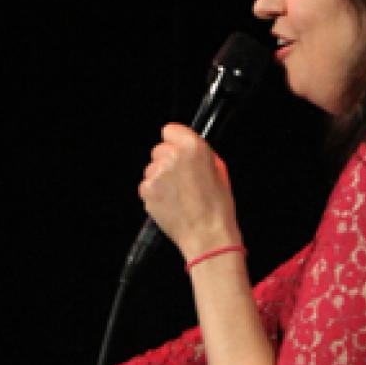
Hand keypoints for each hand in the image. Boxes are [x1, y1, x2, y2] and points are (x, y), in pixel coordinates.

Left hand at [138, 123, 240, 258]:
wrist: (207, 234)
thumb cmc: (217, 207)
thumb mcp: (219, 171)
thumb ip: (201, 154)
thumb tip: (189, 148)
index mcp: (193, 147)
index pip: (170, 130)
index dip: (174, 142)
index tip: (178, 150)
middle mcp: (172, 157)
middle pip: (158, 150)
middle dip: (167, 161)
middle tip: (181, 179)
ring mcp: (157, 174)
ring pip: (151, 169)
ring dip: (160, 179)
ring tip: (178, 195)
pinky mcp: (147, 190)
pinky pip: (146, 186)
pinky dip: (154, 194)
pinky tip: (170, 203)